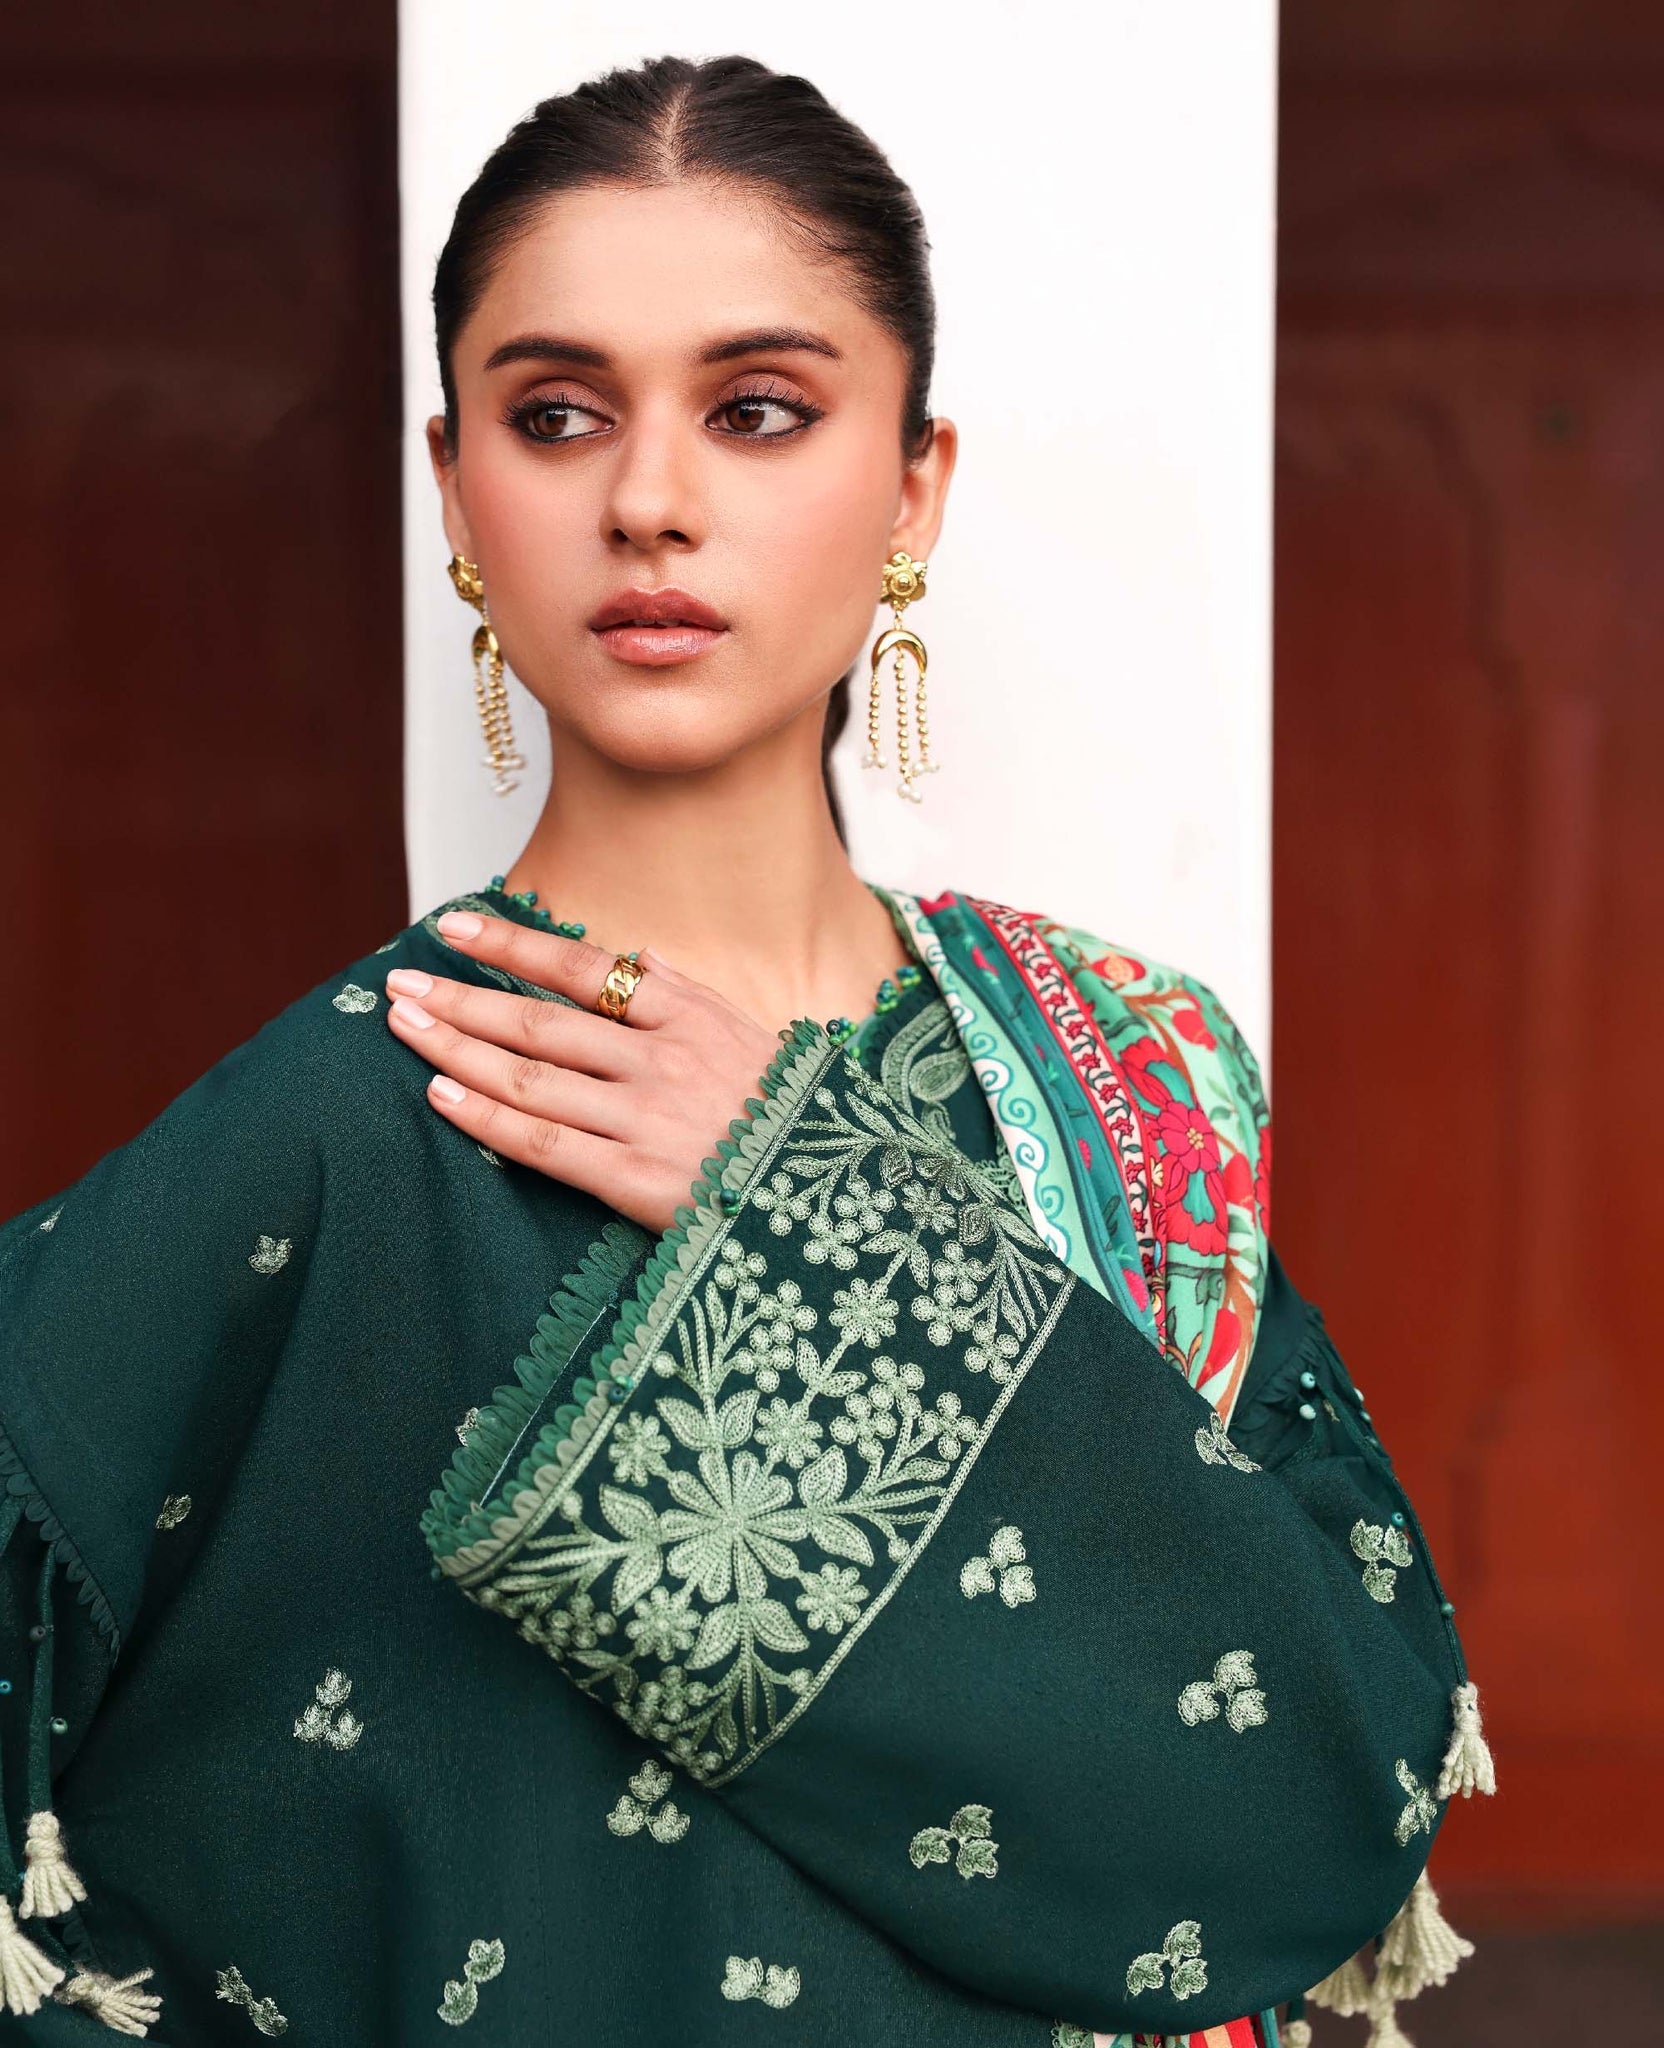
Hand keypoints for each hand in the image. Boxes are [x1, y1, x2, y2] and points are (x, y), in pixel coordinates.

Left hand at [383, 911, 785, 1234]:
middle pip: (539, 1023)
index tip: (454, 927)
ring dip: (456, 1050)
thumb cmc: (789, 1114)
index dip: (512, 944)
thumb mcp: (753, 1034)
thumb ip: (687, 994)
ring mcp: (648, 1121)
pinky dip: (484, 1118)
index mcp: (691, 1015)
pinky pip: (543, 1144)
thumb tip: (636, 954)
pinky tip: (440, 1094)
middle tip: (401, 984)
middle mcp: (664, 1061)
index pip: (583, 968)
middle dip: (461, 999)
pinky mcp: (637, 1182)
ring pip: (529, 1079)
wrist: (836, 1198)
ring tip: (405, 1028)